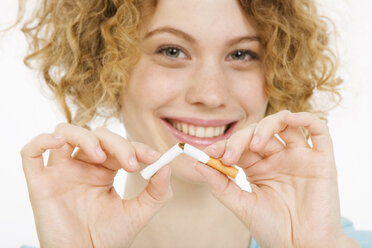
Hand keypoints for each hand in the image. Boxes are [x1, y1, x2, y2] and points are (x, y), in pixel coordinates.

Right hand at [21, 123, 172, 247]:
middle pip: (96, 134)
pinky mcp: (40, 183)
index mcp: (104, 170)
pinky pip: (31, 152)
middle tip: (131, 164)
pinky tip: (60, 143)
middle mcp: (82, 166)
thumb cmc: (109, 239)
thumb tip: (166, 166)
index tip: (153, 157)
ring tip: (99, 157)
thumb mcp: (139, 213)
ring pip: (65, 132)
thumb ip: (157, 191)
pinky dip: (44, 140)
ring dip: (85, 137)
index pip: (118, 145)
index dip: (136, 146)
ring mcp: (60, 172)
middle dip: (116, 143)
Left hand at [195, 111, 359, 247]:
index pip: (240, 145)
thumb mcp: (241, 205)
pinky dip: (305, 118)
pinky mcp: (321, 159)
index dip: (224, 144)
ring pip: (284, 123)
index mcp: (259, 167)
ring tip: (255, 144)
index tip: (209, 152)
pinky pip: (317, 129)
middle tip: (229, 156)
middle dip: (240, 139)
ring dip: (266, 126)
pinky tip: (290, 119)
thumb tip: (198, 163)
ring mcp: (299, 156)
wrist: (301, 247)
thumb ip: (220, 184)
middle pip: (258, 132)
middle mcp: (278, 157)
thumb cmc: (272, 229)